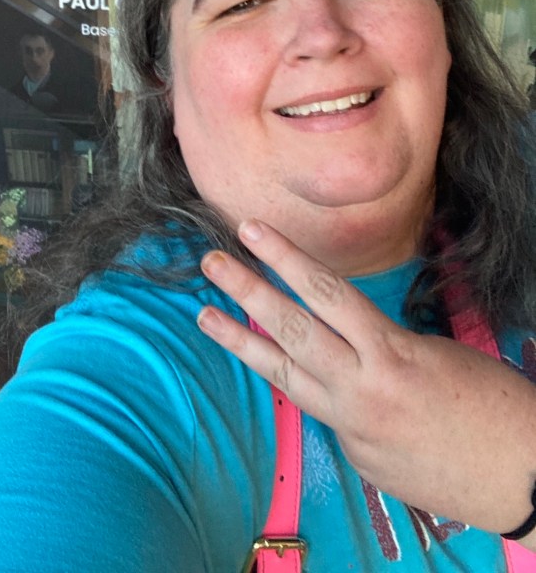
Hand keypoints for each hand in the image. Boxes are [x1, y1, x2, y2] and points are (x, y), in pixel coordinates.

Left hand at [197, 219, 535, 545]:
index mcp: (390, 354)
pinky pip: (319, 411)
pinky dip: (304, 385)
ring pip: (285, 376)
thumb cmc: (495, 406)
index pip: (326, 293)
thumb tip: (350, 341)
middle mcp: (361, 391)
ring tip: (205, 316)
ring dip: (242, 343)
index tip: (252, 230)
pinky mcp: (355, 457)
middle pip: (291, 332)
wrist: (522, 481)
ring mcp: (352, 429)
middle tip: (212, 261)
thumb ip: (383, 343)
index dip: (284, 258)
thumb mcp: (437, 353)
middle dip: (247, 292)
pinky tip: (287, 368)